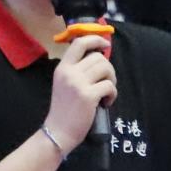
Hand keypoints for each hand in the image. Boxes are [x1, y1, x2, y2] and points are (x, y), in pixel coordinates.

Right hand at [45, 33, 115, 154]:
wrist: (58, 131)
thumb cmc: (63, 110)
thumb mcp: (64, 84)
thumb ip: (76, 70)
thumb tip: (99, 59)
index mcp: (62, 67)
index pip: (79, 43)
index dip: (95, 39)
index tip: (105, 45)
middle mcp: (69, 72)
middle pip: (98, 57)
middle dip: (108, 68)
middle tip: (107, 82)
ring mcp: (78, 83)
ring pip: (106, 69)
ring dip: (112, 80)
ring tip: (107, 92)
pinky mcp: (88, 96)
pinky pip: (109, 86)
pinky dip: (113, 94)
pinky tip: (106, 102)